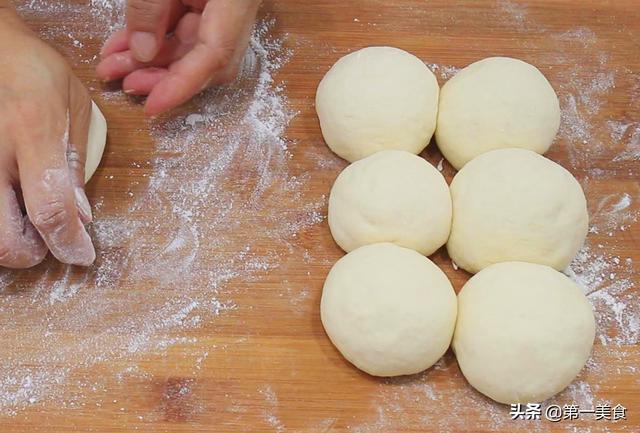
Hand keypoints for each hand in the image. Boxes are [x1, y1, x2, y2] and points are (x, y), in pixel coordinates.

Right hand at [0, 8, 94, 267]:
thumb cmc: (35, 71)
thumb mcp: (73, 107)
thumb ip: (75, 164)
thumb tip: (81, 217)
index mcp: (31, 133)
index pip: (49, 209)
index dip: (67, 243)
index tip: (82, 255)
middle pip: (4, 239)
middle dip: (31, 253)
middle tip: (48, 241)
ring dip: (8, 240)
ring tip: (26, 220)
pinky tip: (9, 203)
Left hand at [96, 0, 260, 115]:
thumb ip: (151, 8)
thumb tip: (143, 53)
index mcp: (237, 2)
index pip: (215, 56)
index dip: (182, 86)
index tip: (153, 107)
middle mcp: (236, 13)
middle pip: (204, 60)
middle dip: (162, 77)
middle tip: (125, 85)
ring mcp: (223, 9)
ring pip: (189, 47)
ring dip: (150, 60)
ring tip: (112, 66)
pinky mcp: (207, 2)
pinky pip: (182, 29)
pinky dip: (153, 39)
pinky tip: (124, 46)